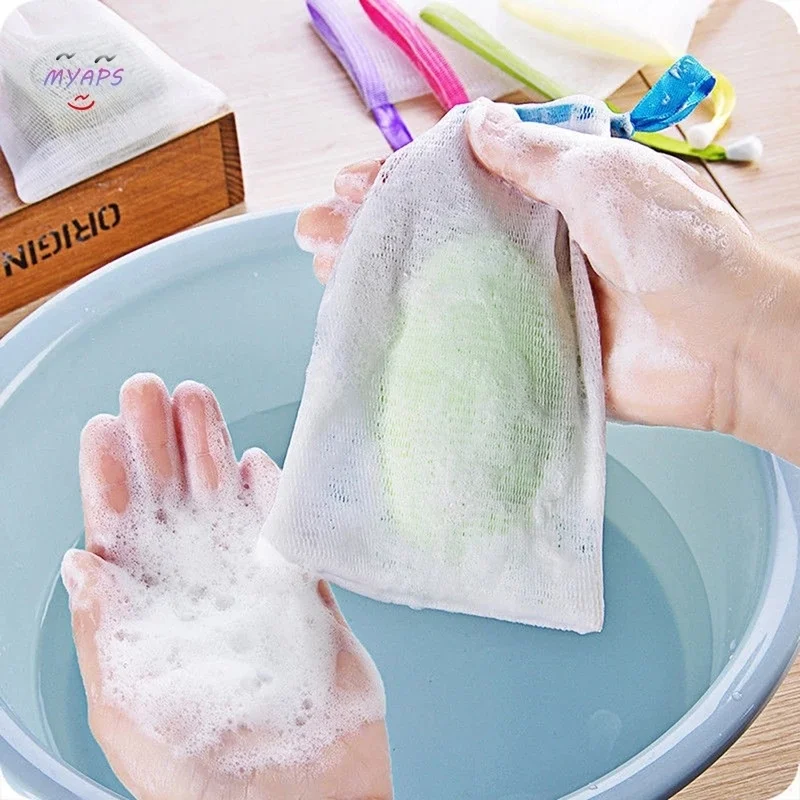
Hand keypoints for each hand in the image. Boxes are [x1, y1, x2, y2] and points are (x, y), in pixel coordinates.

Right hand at [296, 101, 799, 462]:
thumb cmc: (680, 251)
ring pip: (438, 281)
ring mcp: (524, 298)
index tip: (351, 184)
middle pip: (434, 229)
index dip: (399, 178)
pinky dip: (420, 331)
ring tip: (326, 270)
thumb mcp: (606, 179)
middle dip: (371, 227)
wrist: (727, 346)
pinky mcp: (528, 350)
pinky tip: (376, 324)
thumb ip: (537, 158)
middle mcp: (529, 243)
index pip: (457, 177)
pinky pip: (464, 337)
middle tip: (316, 232)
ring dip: (382, 274)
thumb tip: (475, 128)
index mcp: (549, 192)